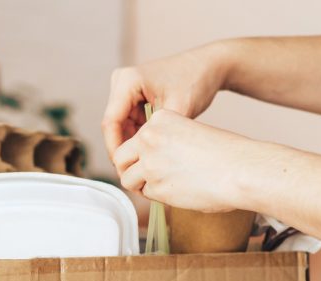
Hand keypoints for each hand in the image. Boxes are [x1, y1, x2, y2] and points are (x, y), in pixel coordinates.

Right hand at [101, 43, 228, 158]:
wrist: (209, 66)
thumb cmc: (196, 81)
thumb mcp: (178, 110)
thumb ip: (158, 135)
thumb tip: (142, 162)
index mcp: (127, 80)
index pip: (111, 122)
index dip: (116, 149)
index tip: (126, 170)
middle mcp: (121, 82)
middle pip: (113, 125)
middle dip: (123, 149)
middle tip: (135, 173)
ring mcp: (125, 89)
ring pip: (120, 127)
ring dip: (131, 145)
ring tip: (144, 165)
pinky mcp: (133, 97)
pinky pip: (129, 123)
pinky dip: (138, 138)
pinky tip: (149, 153)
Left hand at [112, 109, 249, 211]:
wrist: (241, 169)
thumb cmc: (225, 154)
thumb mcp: (190, 134)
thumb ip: (165, 143)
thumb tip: (149, 163)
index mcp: (160, 119)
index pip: (135, 138)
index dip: (140, 153)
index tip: (150, 162)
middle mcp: (149, 138)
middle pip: (120, 157)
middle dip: (129, 169)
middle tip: (142, 179)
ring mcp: (150, 163)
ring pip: (127, 179)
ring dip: (140, 185)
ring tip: (162, 187)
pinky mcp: (156, 186)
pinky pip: (146, 194)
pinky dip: (156, 196)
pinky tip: (177, 192)